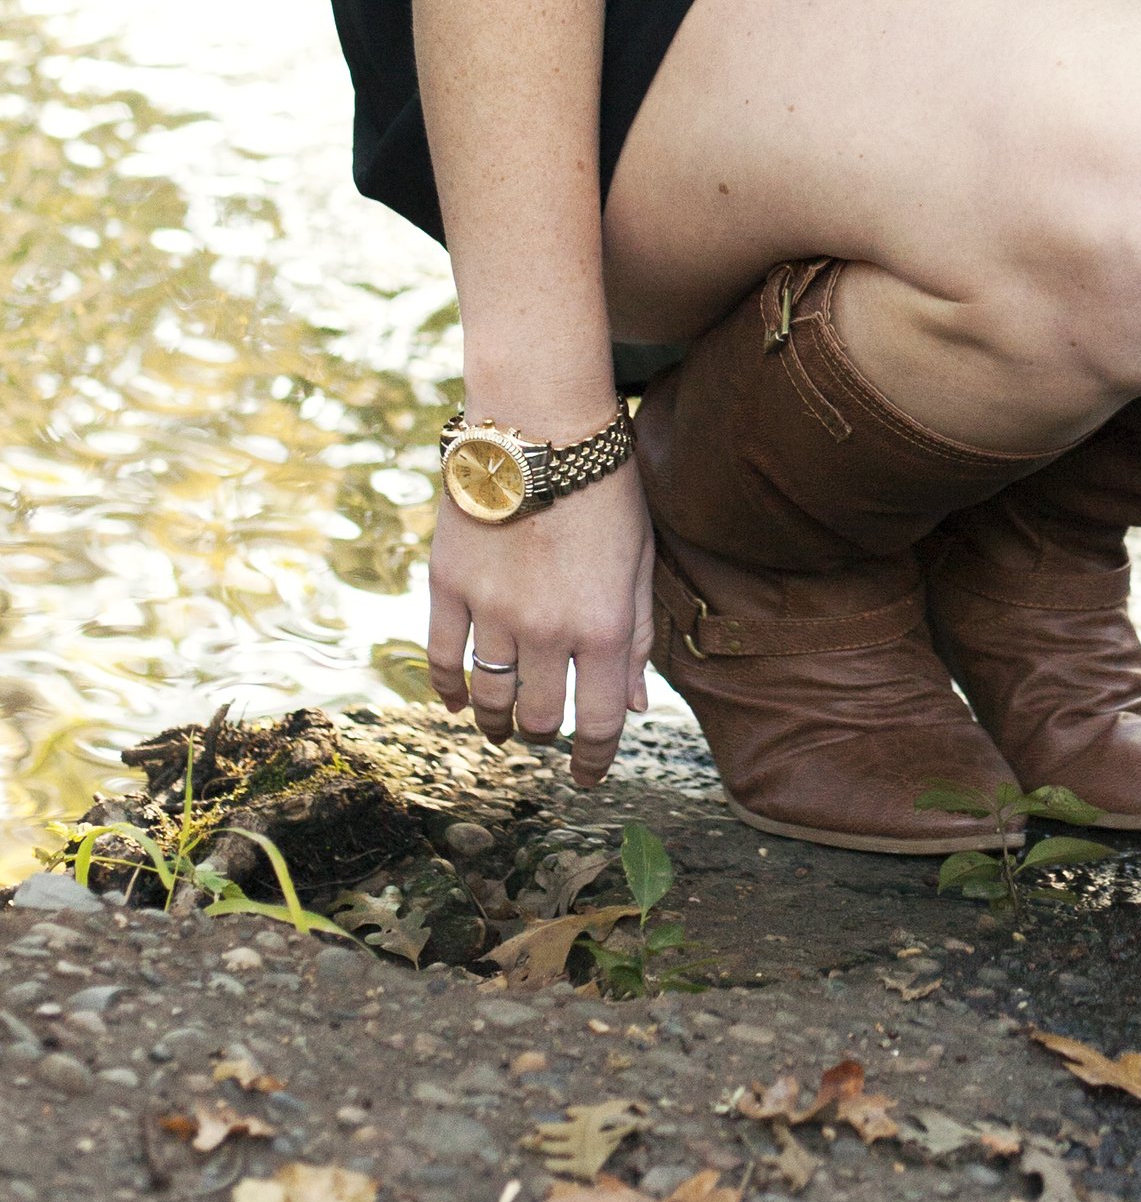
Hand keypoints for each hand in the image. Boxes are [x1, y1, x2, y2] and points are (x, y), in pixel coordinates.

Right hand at [428, 460, 655, 790]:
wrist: (540, 423)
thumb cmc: (606, 487)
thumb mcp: (640, 559)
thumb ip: (637, 636)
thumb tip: (632, 707)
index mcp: (603, 626)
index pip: (598, 721)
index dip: (594, 760)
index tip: (588, 779)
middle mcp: (546, 630)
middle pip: (537, 717)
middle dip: (544, 734)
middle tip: (545, 731)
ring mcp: (492, 612)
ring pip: (489, 698)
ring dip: (496, 721)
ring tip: (501, 727)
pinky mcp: (448, 587)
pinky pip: (440, 660)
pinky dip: (448, 690)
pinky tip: (456, 703)